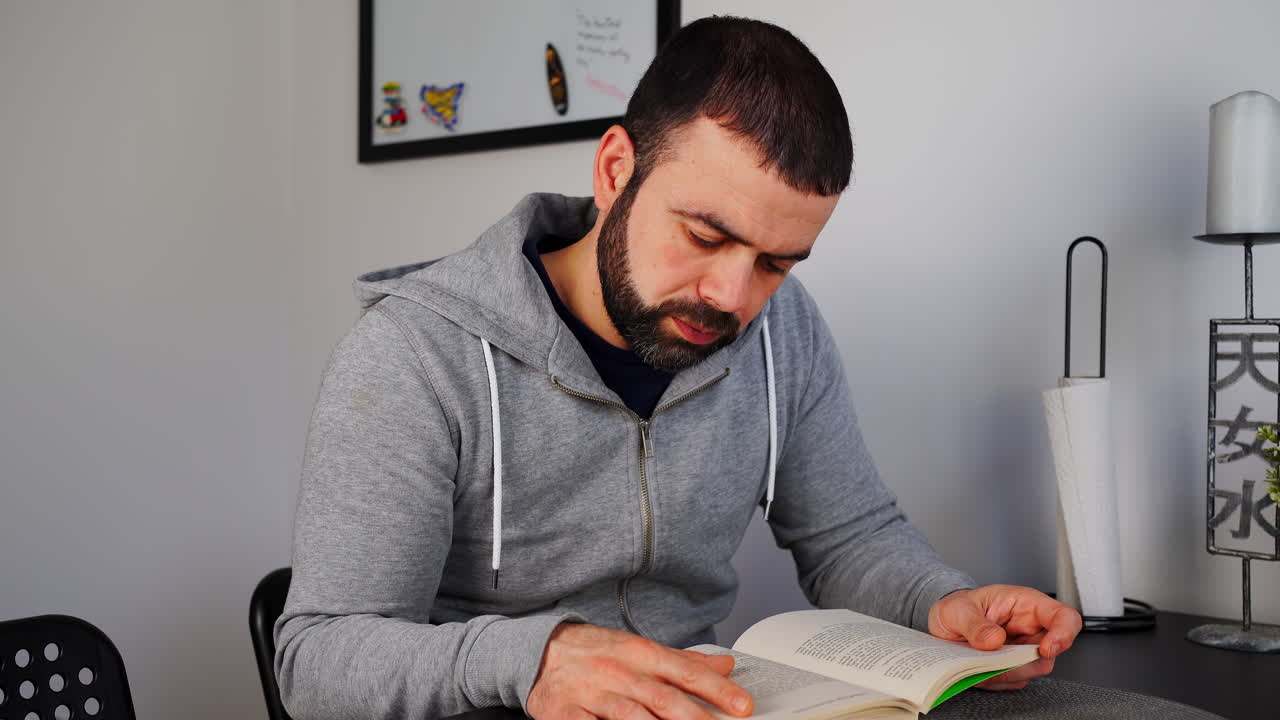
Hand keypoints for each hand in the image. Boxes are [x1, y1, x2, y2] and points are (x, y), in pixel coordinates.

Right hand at [527, 622, 753, 719]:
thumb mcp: (640, 649)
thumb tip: (725, 667)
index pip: (685, 672)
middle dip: (697, 719)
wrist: (540, 651)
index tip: (742, 706)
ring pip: (632, 718)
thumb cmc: (596, 653)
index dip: (716, 690)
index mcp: (639, 652)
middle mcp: (618, 672)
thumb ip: (683, 662)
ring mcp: (593, 694)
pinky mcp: (567, 714)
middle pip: (664, 699)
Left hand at [928, 584, 1081, 690]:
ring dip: (1005, 672)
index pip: (1064, 617)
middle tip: (993, 658)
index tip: (1046, 649)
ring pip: (1032, 671)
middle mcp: (1030, 628)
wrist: (945, 624)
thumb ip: (975, 624)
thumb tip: (995, 639)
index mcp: (1025, 604)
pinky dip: (995, 679)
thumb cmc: (958, 608)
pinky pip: (1013, 681)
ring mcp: (1023, 650)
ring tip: (979, 659)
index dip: (1063, 635)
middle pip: (1049, 654)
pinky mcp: (1013, 668)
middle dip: (1022, 662)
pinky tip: (978, 667)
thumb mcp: (957, 610)